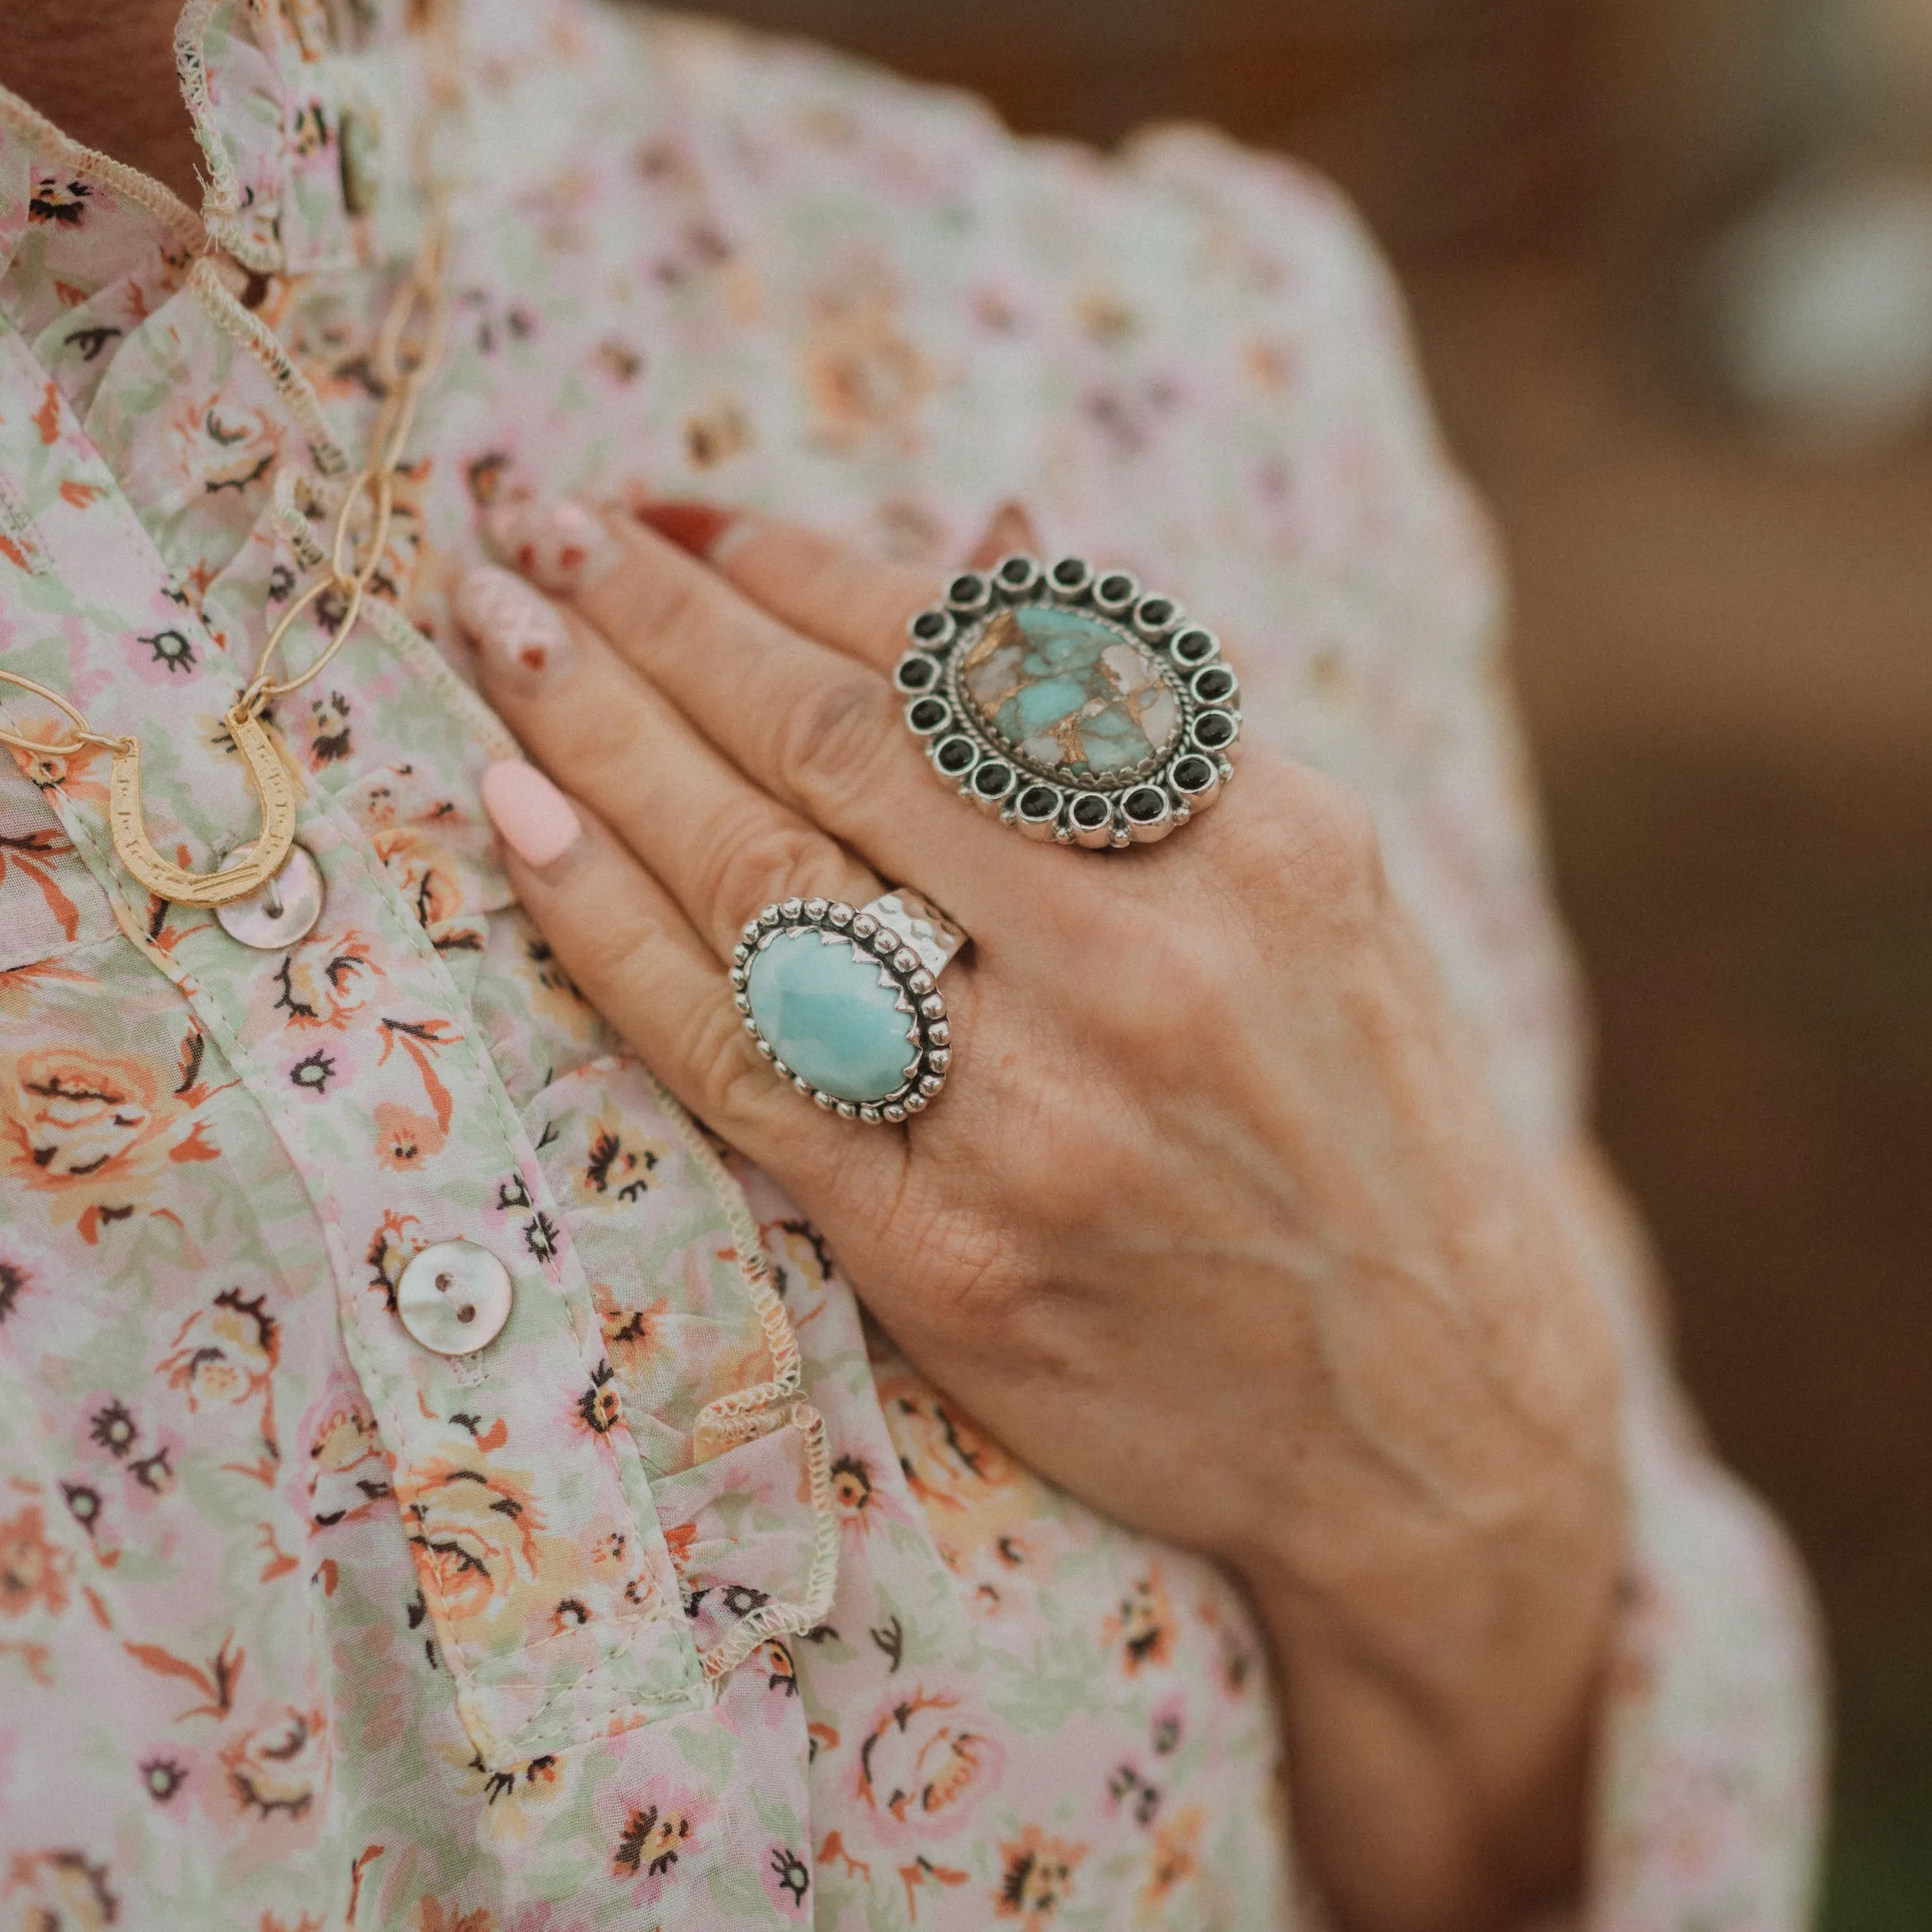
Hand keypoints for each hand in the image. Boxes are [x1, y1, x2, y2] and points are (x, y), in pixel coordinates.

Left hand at [456, 502, 1622, 1931]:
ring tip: (494, 627)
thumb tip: (967, 551)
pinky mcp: (944, 1257)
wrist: (1438, 1419)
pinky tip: (520, 821)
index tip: (679, 512)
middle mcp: (1147, 966)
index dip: (798, 568)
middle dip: (661, 613)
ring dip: (603, 732)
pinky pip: (737, 1064)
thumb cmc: (1371, 1120)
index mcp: (1258, 843)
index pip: (973, 657)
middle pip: (840, 742)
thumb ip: (1142, 734)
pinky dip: (612, 932)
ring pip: (766, 877)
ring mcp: (1038, 1120)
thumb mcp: (1319, 891)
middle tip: (529, 521)